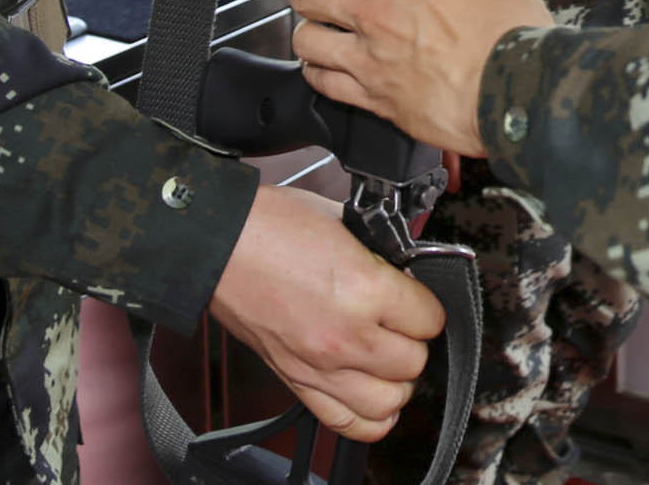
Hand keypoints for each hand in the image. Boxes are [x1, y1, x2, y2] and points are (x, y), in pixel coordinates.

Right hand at [206, 185, 443, 440]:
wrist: (218, 245)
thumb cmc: (271, 226)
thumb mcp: (346, 224)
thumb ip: (383, 256)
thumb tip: (408, 275)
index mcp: (365, 289)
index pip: (430, 319)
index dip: (427, 307)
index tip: (417, 301)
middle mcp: (345, 336)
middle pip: (414, 364)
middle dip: (414, 343)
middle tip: (402, 326)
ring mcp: (319, 365)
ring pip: (388, 403)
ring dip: (395, 382)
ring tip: (389, 361)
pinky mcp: (295, 381)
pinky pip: (346, 423)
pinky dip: (368, 416)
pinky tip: (370, 392)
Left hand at [288, 0, 554, 156]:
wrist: (513, 96)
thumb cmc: (515, 40)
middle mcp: (377, 9)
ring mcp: (369, 57)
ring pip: (306, 40)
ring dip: (305, 31)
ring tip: (310, 29)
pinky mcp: (374, 98)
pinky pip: (325, 85)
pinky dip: (318, 74)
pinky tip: (321, 70)